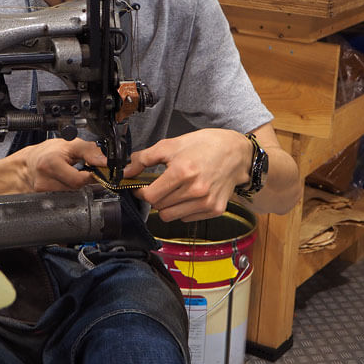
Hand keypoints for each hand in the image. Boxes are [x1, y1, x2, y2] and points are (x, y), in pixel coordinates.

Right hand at [13, 138, 106, 192]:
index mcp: (51, 164)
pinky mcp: (43, 200)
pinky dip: (69, 191)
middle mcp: (45, 181)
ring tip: (70, 174)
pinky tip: (64, 182)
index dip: (91, 176)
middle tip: (82, 171)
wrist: (28, 164)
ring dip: (76, 186)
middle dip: (83, 180)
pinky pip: (65, 198)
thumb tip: (106, 162)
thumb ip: (90, 151)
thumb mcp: (70, 144)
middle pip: (76, 189)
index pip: (79, 180)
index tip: (96, 172)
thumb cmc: (47, 152)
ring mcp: (43, 192)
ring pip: (72, 195)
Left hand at [125, 129, 251, 221]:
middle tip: (160, 186)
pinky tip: (189, 195)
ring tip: (174, 191)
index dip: (141, 192)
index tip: (141, 188)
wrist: (237, 153)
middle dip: (154, 197)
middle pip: (159, 207)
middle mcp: (195, 190)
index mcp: (182, 172)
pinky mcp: (215, 210)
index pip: (150, 196)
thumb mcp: (171, 144)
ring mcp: (206, 202)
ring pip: (170, 216)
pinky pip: (187, 218)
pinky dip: (183, 209)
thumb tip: (126, 171)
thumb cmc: (205, 146)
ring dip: (167, 206)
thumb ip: (144, 158)